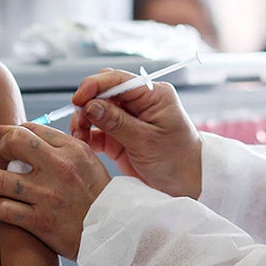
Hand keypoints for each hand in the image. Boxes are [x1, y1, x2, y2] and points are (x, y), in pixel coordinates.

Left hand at [0, 122, 111, 259]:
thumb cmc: (96, 194)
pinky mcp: (39, 221)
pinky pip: (2, 208)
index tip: (0, 137)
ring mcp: (46, 196)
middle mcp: (58, 168)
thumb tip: (24, 132)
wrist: (112, 231)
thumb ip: (58, 144)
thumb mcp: (86, 160)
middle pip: (13, 144)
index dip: (10, 131)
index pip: (29, 128)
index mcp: (71, 150)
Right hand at [70, 69, 201, 198]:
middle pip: (103, 92)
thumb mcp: (146, 141)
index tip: (79, 99)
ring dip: (84, 121)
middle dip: (87, 104)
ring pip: (96, 110)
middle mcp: (138, 103)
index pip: (119, 80)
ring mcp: (127, 119)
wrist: (186, 185)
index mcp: (152, 95)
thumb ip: (117, 122)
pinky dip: (87, 135)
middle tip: (80, 123)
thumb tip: (90, 105)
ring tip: (80, 136)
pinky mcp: (118, 137)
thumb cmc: (177, 160)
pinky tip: (84, 143)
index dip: (95, 85)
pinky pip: (96, 130)